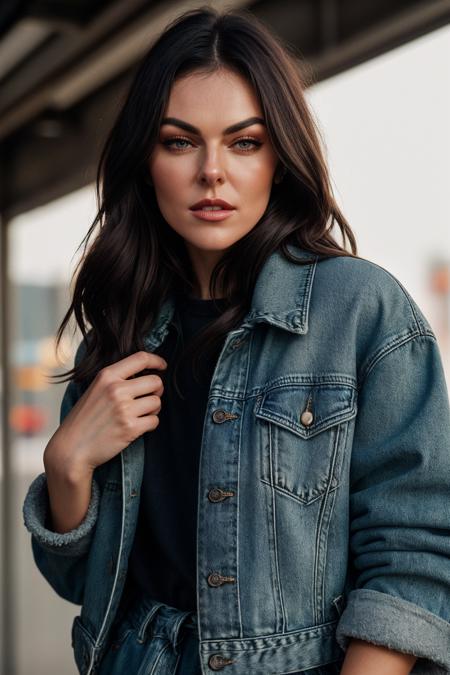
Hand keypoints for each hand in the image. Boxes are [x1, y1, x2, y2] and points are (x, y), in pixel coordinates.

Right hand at [45, 351, 167, 473]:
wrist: (71, 448)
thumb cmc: (84, 419)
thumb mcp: (95, 389)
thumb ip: (117, 379)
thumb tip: (147, 373)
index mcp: (107, 376)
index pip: (141, 358)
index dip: (157, 361)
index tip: (162, 367)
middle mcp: (116, 390)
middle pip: (155, 382)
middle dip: (157, 390)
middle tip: (149, 398)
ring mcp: (124, 409)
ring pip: (157, 402)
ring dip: (153, 409)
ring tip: (139, 414)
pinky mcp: (130, 428)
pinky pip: (154, 421)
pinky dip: (150, 424)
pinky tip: (137, 426)